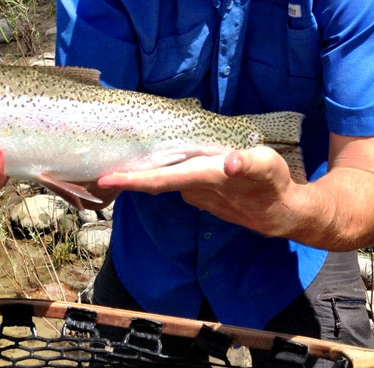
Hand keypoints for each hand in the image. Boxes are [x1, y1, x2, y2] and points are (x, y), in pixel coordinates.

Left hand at [97, 146, 298, 236]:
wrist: (283, 213)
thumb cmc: (272, 185)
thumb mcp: (265, 167)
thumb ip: (245, 164)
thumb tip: (229, 163)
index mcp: (203, 178)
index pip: (159, 179)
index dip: (132, 179)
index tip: (105, 179)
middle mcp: (194, 190)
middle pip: (152, 182)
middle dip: (123, 178)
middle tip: (90, 168)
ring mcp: (196, 195)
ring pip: (161, 182)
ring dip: (137, 176)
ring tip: (113, 160)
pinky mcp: (202, 194)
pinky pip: (173, 183)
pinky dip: (157, 176)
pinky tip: (149, 164)